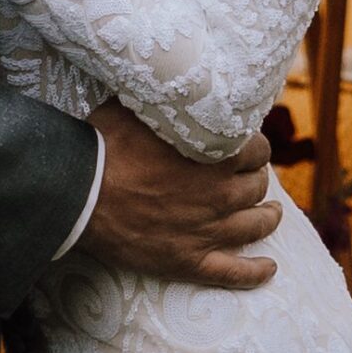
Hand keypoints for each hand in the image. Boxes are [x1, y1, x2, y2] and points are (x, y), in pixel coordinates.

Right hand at [80, 103, 278, 291]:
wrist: (80, 194)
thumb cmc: (105, 144)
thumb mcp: (139, 106)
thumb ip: (166, 99)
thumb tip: (169, 79)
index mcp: (216, 154)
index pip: (258, 149)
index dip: (254, 148)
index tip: (247, 148)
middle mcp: (221, 193)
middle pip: (257, 186)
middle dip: (256, 179)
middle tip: (250, 177)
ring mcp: (208, 230)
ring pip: (255, 226)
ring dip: (267, 218)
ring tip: (271, 213)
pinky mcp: (190, 261)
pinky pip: (234, 273)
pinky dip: (256, 272)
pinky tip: (269, 269)